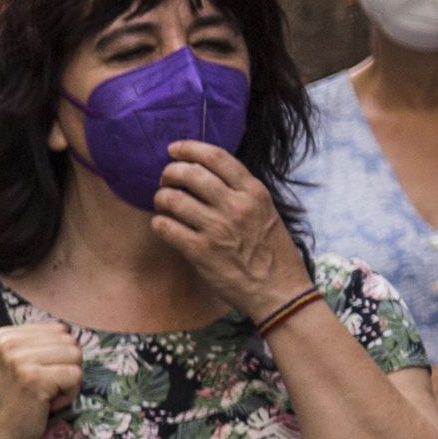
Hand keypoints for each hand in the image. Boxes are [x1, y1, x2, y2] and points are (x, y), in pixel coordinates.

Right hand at [0, 318, 82, 438]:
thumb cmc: (12, 405)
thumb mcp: (15, 365)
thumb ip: (37, 346)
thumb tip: (72, 334)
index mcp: (3, 336)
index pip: (59, 330)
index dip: (56, 357)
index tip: (34, 378)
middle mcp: (8, 343)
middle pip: (69, 341)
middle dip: (64, 368)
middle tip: (40, 389)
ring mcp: (19, 360)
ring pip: (75, 356)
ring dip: (67, 381)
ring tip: (43, 396)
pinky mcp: (34, 378)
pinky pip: (75, 375)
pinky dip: (69, 395)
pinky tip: (47, 405)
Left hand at [152, 141, 311, 319]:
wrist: (278, 290)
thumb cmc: (271, 251)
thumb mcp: (266, 212)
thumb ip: (241, 193)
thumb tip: (208, 175)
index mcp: (254, 192)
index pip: (217, 157)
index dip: (190, 148)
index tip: (174, 149)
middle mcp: (235, 206)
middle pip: (190, 174)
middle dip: (170, 172)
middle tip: (165, 180)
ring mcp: (217, 228)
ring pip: (172, 199)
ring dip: (161, 199)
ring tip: (164, 204)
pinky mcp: (200, 251)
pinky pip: (165, 227)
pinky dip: (159, 223)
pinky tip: (164, 226)